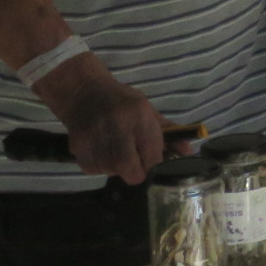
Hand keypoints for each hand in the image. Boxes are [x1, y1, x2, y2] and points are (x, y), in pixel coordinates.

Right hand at [32, 56, 167, 184]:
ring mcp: (94, 136)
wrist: (84, 93)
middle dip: (136, 172)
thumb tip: (188, 151)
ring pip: (110, 170)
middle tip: (136, 165)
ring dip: (117, 169)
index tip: (154, 164)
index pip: (152, 154)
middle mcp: (117, 125)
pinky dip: (100, 167)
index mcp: (140, 115)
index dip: (155, 165)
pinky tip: (103, 153)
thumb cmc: (123, 102)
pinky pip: (92, 169)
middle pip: (129, 168)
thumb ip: (169, 132)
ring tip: (118, 153)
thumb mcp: (149, 110)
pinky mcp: (77, 144)